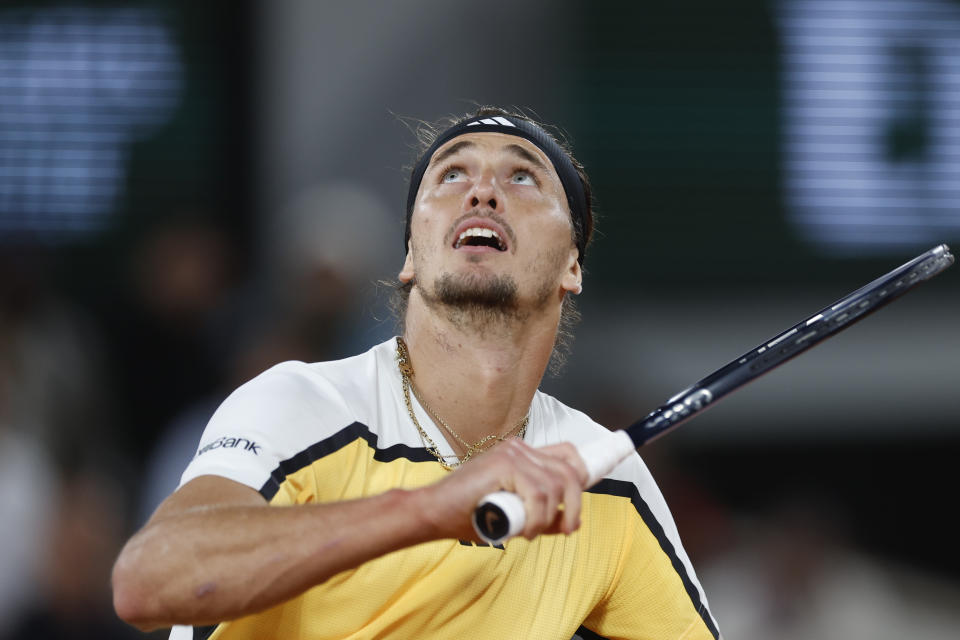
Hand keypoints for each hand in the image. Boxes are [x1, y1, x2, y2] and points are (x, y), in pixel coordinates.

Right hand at [417, 438, 588, 542]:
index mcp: (521, 454)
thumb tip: (570, 521)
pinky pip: (539, 495)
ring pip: (557, 486)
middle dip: (574, 505)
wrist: (433, 512)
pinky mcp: (505, 463)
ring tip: (528, 531)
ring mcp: (513, 453)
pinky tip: (520, 529)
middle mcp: (520, 448)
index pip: (566, 454)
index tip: (591, 489)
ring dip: (548, 518)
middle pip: (570, 471)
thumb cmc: (468, 514)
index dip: (583, 471)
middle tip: (565, 529)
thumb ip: (540, 512)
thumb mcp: (512, 513)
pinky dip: (536, 519)